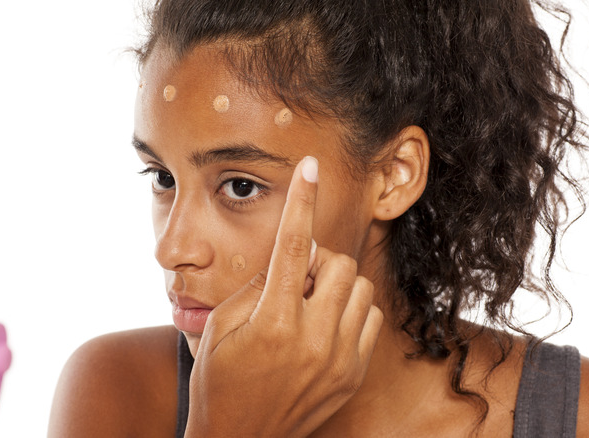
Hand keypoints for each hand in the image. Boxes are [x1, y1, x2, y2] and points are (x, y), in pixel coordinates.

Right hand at [185, 156, 383, 437]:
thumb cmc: (218, 385)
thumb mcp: (220, 330)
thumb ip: (256, 287)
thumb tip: (288, 258)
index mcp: (273, 323)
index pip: (290, 245)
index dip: (301, 200)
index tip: (309, 167)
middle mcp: (313, 338)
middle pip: (337, 262)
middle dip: (317, 258)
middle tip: (293, 278)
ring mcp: (339, 359)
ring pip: (359, 287)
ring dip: (335, 284)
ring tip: (308, 304)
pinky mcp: (353, 374)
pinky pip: (370, 318)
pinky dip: (350, 310)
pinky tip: (325, 325)